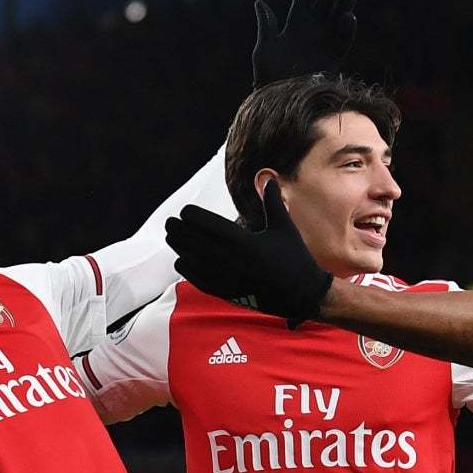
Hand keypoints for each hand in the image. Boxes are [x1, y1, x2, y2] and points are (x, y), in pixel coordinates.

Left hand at [166, 181, 330, 325]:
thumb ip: (272, 202)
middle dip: (178, 230)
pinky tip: (181, 261)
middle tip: (170, 222)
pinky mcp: (227, 293)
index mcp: (244, 241)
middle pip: (194, 241)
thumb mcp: (285, 227)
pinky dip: (187, 270)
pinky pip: (198, 281)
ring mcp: (227, 278)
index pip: (207, 224)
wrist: (302, 295)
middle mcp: (231, 260)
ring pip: (193, 261)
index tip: (186, 211)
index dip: (192, 216)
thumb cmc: (294, 259)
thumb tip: (268, 177)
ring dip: (179, 248)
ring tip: (172, 238)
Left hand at [251, 0, 356, 87]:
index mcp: (293, 24)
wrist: (285, 102)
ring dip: (343, 5)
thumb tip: (260, 3)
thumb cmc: (269, 77)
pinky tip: (348, 17)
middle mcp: (311, 31)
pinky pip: (343, 40)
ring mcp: (324, 43)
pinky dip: (347, 29)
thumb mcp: (265, 50)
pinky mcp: (334, 58)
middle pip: (324, 4)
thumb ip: (267, 27)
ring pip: (337, 18)